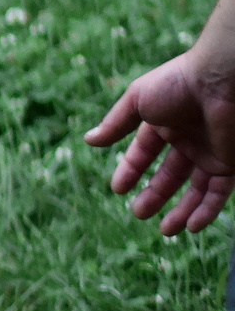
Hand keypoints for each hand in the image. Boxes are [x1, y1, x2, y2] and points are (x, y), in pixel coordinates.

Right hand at [85, 47, 234, 234]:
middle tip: (139, 213)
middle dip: (155, 195)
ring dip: (182, 211)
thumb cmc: (178, 84)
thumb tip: (89, 141)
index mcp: (165, 123)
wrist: (220, 80)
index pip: (145, 152)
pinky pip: (218, 193)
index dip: (131, 171)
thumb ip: (116, 123)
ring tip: (166, 230)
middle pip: (170, 175)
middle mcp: (188, 140)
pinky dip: (207, 211)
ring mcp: (210, 153)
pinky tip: (192, 227)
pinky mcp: (229, 163)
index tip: (118, 190)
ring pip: (195, 190)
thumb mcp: (138, 100)